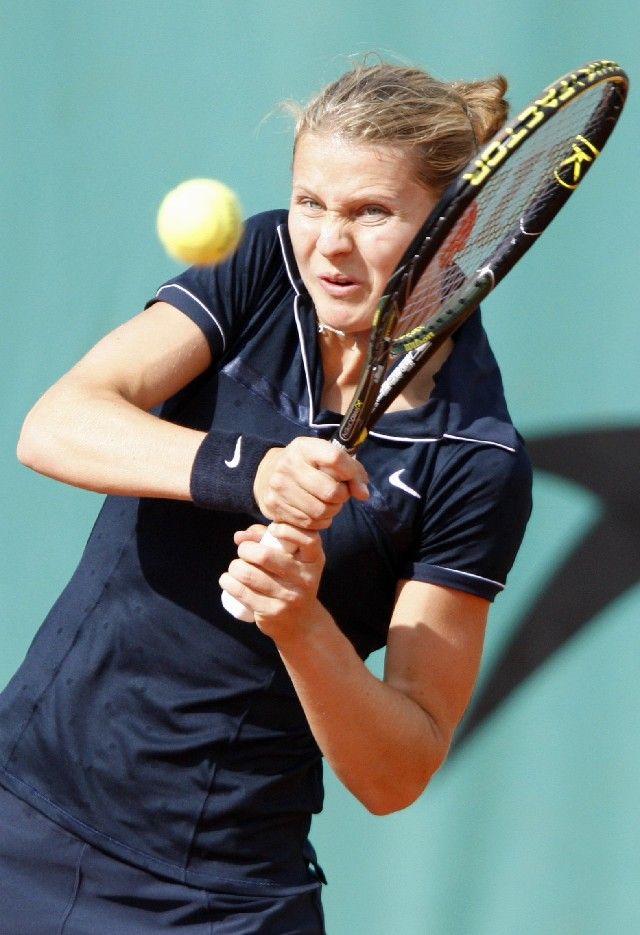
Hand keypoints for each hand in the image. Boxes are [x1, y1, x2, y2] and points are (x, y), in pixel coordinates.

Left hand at [218, 523, 326, 642]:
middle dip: (245, 549)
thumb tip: (239, 536)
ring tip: (235, 568)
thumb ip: (267, 538)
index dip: (285, 530)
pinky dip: (228, 582)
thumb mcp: (290, 558)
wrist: (302, 623)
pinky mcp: (273, 612)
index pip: (307, 539)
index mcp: (314, 560)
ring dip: (234, 567)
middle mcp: (305, 578)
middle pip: (265, 556)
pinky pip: (242, 592)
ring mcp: (289, 597)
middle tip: (243, 552)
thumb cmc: (291, 580)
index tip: (272, 530)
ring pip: (248, 574)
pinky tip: (227, 579)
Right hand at [254, 437, 368, 529]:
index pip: (335, 458)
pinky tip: (318, 513)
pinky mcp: (274, 506)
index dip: (351, 473)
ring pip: (320, 511)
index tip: (354, 480)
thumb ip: (351, 470)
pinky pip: (308, 523)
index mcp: (304, 447)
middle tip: (340, 495)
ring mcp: (279, 487)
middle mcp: (288, 465)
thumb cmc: (306, 465)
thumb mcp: (326, 457)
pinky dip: (319, 522)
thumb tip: (363, 494)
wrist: (267, 473)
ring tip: (329, 505)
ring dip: (332, 512)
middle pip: (330, 491)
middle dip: (342, 497)